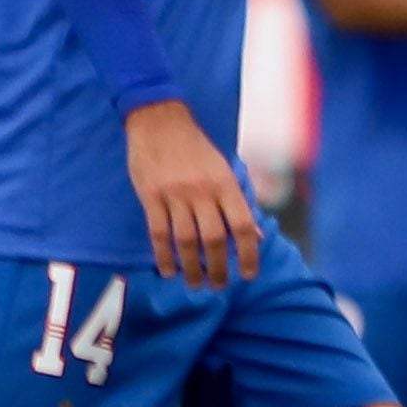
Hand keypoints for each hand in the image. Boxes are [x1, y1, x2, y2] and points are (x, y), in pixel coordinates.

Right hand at [123, 100, 259, 287]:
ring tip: (195, 284)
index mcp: (226, 184)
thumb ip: (239, 203)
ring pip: (185, 240)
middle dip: (218, 268)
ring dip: (191, 267)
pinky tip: (169, 270)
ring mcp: (174, 194)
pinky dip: (164, 255)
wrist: (159, 121)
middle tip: (219, 286)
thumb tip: (256, 236)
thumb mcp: (225, 170)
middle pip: (213, 239)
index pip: (242, 226)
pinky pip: (158, 232)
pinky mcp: (150, 196)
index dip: (248, 254)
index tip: (249, 274)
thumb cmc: (196, 149)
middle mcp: (202, 191)